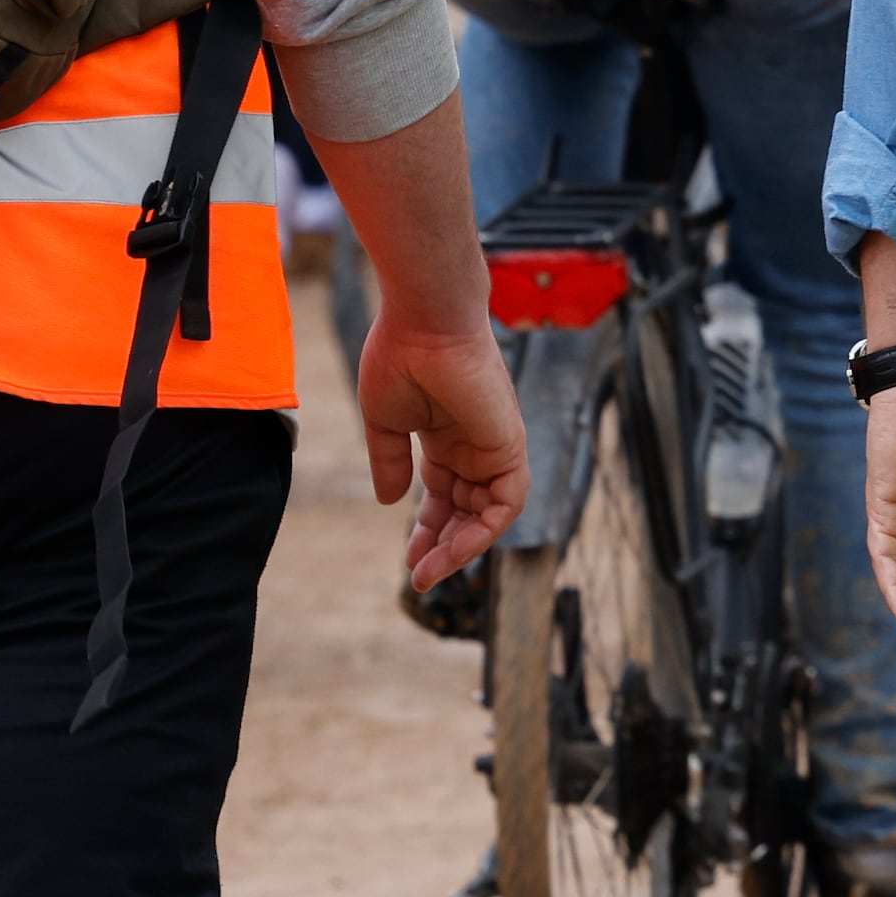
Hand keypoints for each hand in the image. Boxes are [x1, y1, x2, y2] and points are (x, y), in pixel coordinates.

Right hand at [357, 307, 523, 590]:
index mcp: (447, 438)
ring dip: (462, 549)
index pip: (444, 497)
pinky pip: (506, 502)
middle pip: (466, 512)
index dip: (428, 530)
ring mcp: (495, 447)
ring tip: (430, 573)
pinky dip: (484, 531)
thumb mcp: (385, 422)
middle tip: (418, 576)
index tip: (408, 560)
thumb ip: (389, 463)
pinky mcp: (510, 446)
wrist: (425, 321)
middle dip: (443, 547)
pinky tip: (454, 550)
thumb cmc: (401, 356)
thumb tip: (389, 502)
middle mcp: (475, 446)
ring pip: (488, 515)